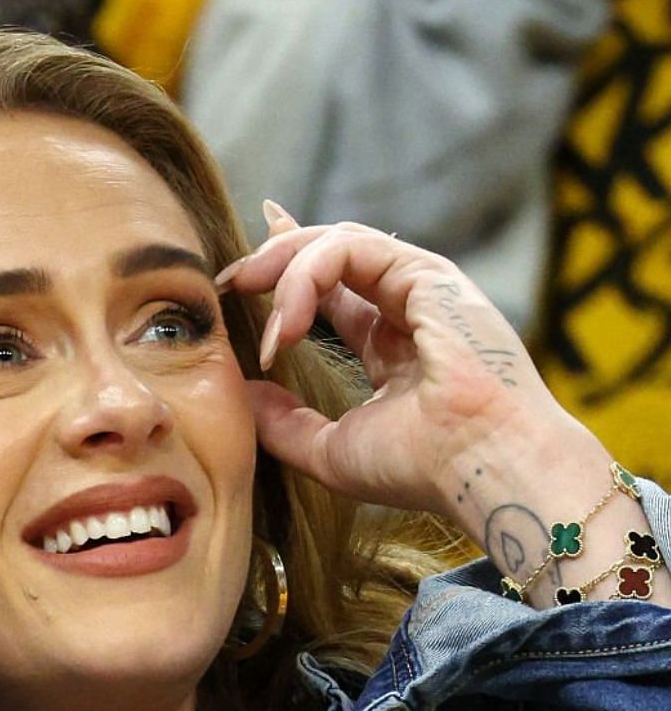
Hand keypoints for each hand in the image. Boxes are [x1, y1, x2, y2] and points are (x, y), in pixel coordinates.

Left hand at [219, 206, 579, 520]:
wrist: (482, 469)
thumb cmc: (422, 468)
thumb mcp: (330, 449)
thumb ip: (284, 422)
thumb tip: (242, 393)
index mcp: (391, 343)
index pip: (333, 286)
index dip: (285, 267)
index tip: (241, 268)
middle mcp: (408, 307)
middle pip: (329, 251)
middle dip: (271, 258)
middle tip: (227, 282)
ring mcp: (421, 287)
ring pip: (334, 242)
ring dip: (281, 269)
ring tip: (254, 309)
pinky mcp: (427, 274)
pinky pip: (347, 248)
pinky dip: (304, 277)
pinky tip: (287, 325)